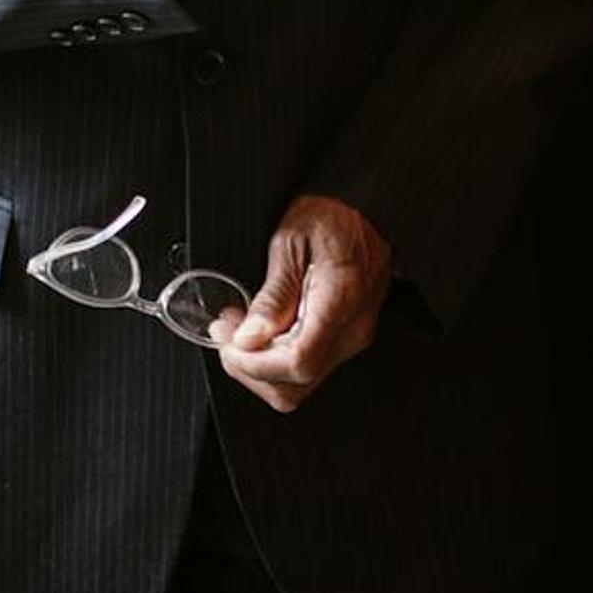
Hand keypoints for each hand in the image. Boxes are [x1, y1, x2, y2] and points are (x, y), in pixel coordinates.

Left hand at [209, 194, 391, 410]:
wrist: (367, 207)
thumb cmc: (333, 214)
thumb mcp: (291, 242)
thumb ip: (272, 296)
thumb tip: (249, 339)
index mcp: (341, 301)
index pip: (297, 362)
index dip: (254, 363)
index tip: (229, 342)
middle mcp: (353, 329)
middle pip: (296, 383)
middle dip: (250, 367)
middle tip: (225, 334)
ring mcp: (354, 337)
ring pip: (299, 384)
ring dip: (260, 366)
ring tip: (238, 332)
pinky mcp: (347, 337)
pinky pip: (308, 367)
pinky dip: (276, 359)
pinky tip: (260, 333)